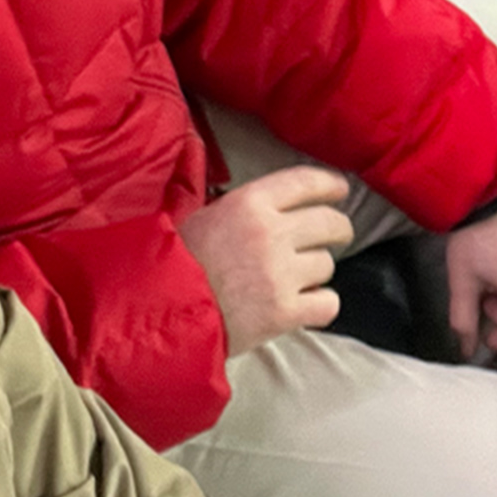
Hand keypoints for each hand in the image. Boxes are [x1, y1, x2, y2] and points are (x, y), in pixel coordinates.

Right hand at [179, 166, 354, 354]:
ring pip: (327, 264)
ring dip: (317, 272)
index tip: (340, 190)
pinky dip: (321, 305)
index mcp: (250, 203)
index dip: (330, 185)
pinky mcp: (284, 313)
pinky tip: (306, 306)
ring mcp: (280, 274)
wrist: (156, 313)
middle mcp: (271, 233)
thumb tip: (269, 202)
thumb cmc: (174, 263)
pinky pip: (328, 303)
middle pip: (329, 223)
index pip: (306, 182)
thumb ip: (243, 208)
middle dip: (339, 229)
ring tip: (297, 279)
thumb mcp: (204, 216)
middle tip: (338, 235)